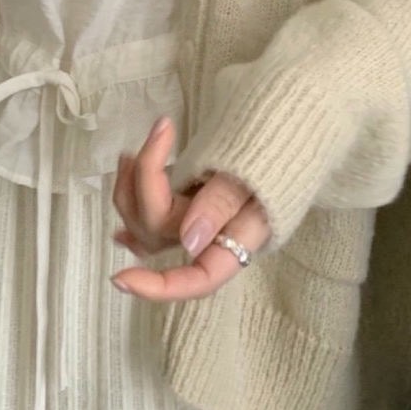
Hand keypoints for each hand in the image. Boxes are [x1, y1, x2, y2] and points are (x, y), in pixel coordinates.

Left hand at [110, 115, 270, 300]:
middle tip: (153, 136)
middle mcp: (215, 237)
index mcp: (240, 239)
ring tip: (132, 150)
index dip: (160, 286)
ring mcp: (197, 221)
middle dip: (144, 186)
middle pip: (161, 233)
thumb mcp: (259, 170)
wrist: (292, 123)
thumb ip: (223, 202)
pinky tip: (124, 174)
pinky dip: (132, 194)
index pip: (200, 278)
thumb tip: (188, 242)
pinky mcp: (187, 202)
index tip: (119, 278)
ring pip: (146, 223)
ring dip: (131, 188)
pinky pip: (149, 211)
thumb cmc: (283, 146)